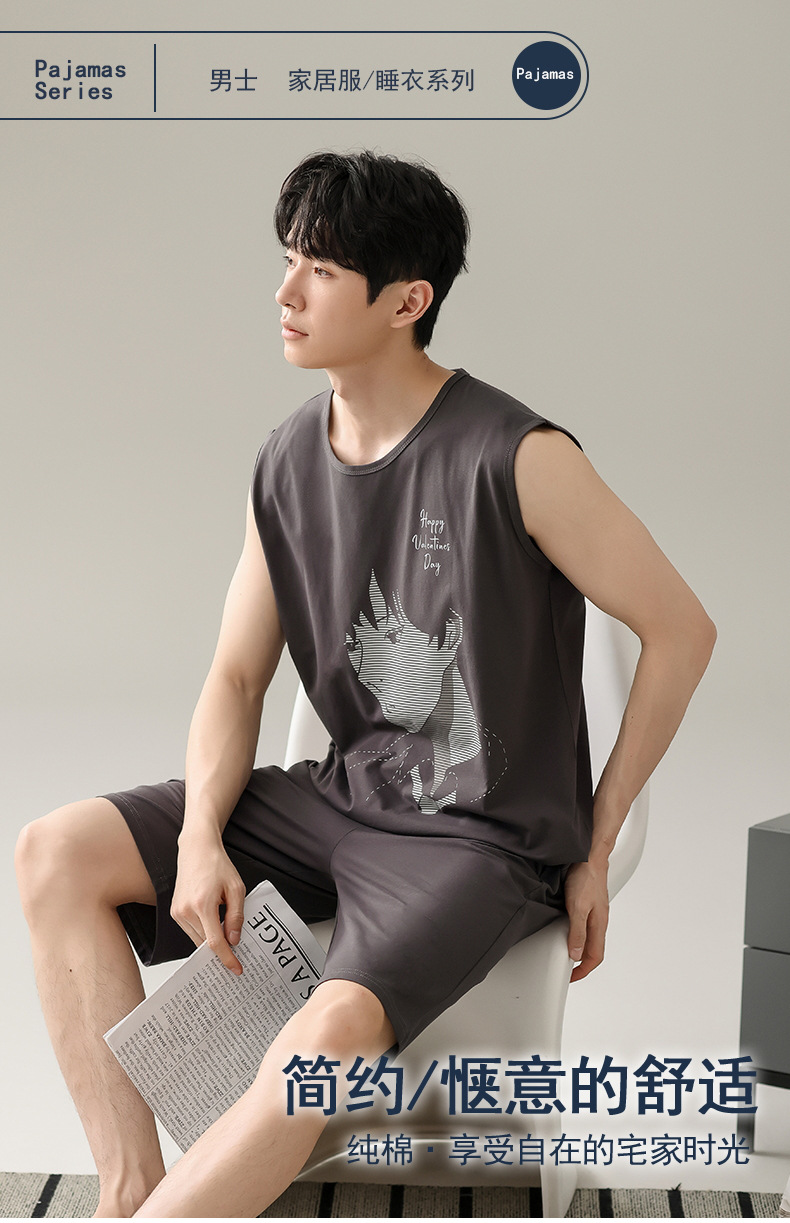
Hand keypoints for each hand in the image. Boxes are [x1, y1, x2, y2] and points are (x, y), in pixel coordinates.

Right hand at [171, 831, 246, 974]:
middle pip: (205, 944)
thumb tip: (234, 940)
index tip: (236, 968)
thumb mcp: (236, 888)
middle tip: (238, 954)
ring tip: (226, 932)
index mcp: (203, 904)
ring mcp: (177, 912)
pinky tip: (214, 924)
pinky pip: (191, 931)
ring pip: (198, 939)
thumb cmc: (217, 865)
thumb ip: (236, 916)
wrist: (196, 850)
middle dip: (221, 950)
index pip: (215, 942)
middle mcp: (186, 911)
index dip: (227, 958)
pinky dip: (204, 932)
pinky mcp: (175, 912)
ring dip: (212, 940)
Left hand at [564, 857, 609, 982]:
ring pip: (590, 938)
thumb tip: (576, 954)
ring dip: (580, 949)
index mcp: (599, 925)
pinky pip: (586, 926)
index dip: (583, 971)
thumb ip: (577, 931)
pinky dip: (578, 935)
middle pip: (594, 950)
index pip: (594, 957)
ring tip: (568, 955)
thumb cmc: (586, 877)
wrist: (590, 855)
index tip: (571, 977)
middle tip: (569, 970)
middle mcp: (599, 920)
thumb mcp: (577, 907)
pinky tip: (570, 931)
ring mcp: (595, 912)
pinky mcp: (590, 903)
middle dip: (582, 964)